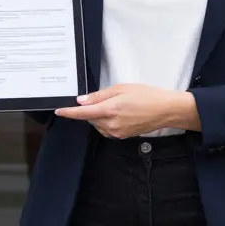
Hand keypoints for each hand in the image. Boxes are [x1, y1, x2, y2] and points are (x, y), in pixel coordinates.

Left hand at [54, 84, 198, 138]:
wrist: (165, 110)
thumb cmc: (146, 95)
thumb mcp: (121, 89)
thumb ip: (100, 96)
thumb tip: (82, 101)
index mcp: (109, 110)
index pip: (82, 113)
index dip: (69, 112)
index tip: (59, 111)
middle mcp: (111, 124)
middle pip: (90, 118)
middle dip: (89, 110)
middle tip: (103, 98)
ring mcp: (117, 133)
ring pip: (98, 124)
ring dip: (98, 116)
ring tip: (115, 104)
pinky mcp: (122, 137)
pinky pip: (107, 130)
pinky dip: (106, 122)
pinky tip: (117, 114)